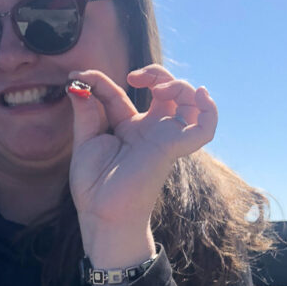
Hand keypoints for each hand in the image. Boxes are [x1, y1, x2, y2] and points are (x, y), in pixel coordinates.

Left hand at [68, 65, 217, 268]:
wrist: (102, 212)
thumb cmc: (94, 186)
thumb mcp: (85, 141)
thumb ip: (86, 111)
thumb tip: (77, 83)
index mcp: (127, 129)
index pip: (120, 94)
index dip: (100, 82)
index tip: (78, 78)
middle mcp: (149, 130)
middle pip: (166, 90)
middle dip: (155, 73)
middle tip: (133, 77)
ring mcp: (163, 137)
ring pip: (188, 102)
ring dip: (178, 84)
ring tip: (158, 88)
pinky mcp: (173, 146)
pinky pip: (204, 127)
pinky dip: (210, 109)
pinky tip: (201, 94)